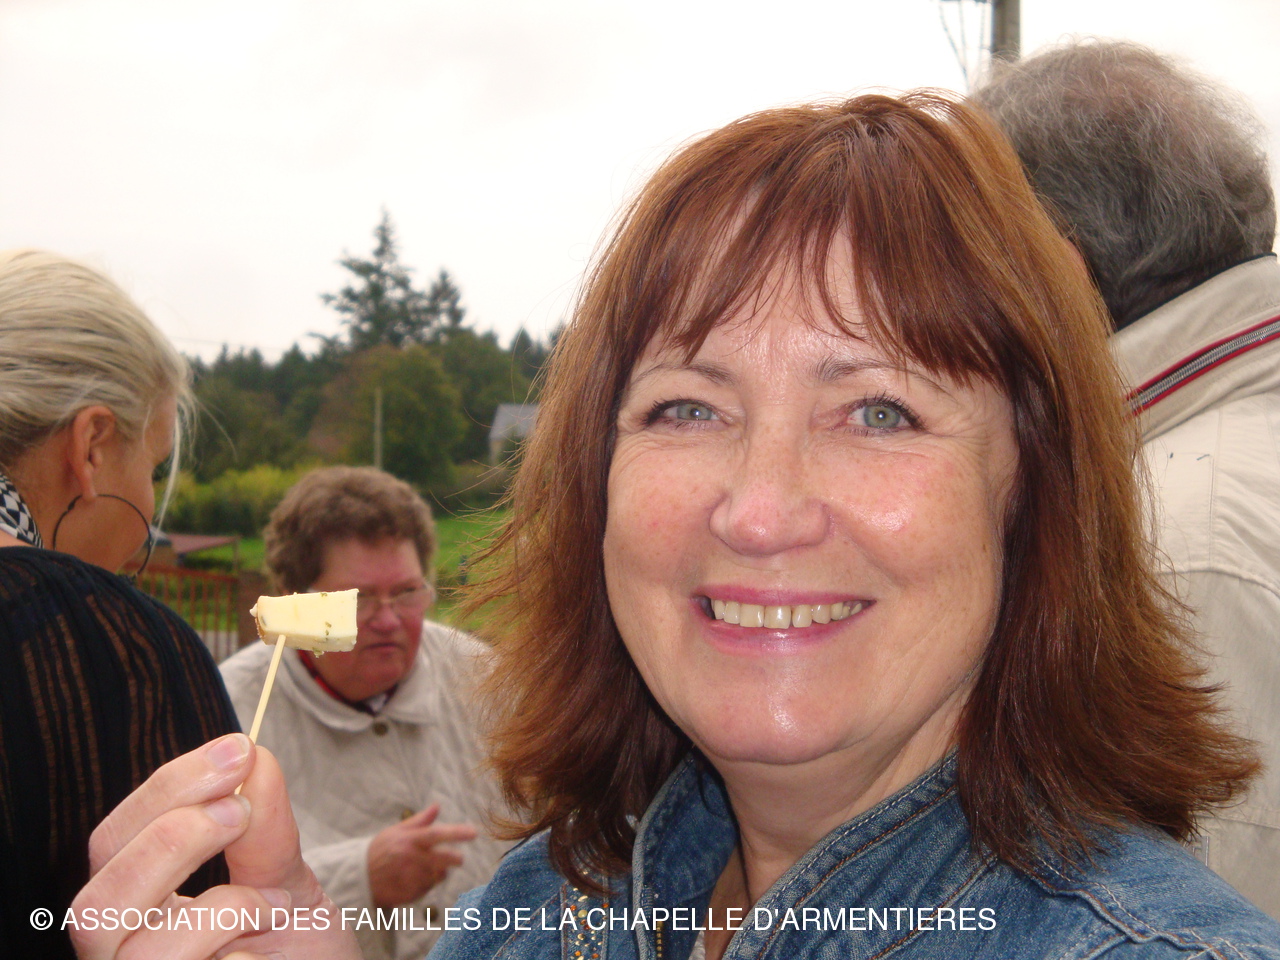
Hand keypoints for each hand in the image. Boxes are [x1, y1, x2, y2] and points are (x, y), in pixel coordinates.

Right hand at [70, 733, 360, 959]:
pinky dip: (240, 958)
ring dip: (218, 910)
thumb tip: (252, 758)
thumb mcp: (286, 882)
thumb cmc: (300, 948)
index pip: (112, 843)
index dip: (167, 791)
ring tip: (273, 901)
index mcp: (135, 910)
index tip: (236, 752)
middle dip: (170, 841)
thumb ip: (265, 830)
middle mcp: (121, 957)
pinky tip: (266, 949)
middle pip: (95, 903)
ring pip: (138, 953)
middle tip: (239, 811)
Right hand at [367, 804, 478, 908]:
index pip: (437, 834)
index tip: (474, 833)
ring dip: (438, 872)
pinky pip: (428, 889)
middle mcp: (411, 859)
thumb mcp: (396, 832)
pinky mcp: (409, 894)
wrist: (359, 879)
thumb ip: (419, 821)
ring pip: (438, 875)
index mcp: (409, 840)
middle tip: (457, 858)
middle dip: (455, 858)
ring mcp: (410, 878)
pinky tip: (414, 880)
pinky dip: (427, 884)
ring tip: (422, 868)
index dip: (456, 833)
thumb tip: (437, 806)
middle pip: (444, 859)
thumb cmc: (380, 851)